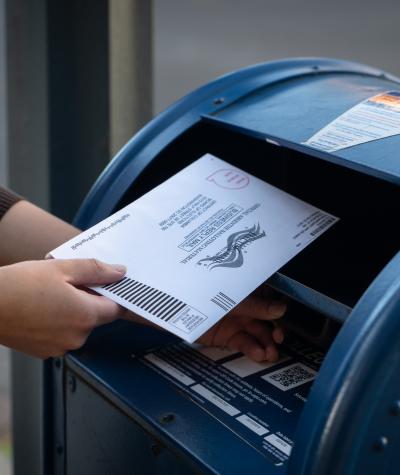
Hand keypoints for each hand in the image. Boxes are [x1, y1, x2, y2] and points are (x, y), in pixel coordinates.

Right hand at [0, 258, 125, 357]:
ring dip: (71, 311)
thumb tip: (120, 273)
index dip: (113, 293)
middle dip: (87, 299)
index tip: (105, 283)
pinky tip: (41, 309)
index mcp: (85, 316)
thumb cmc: (19, 285)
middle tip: (67, 283)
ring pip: (78, 326)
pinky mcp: (45, 352)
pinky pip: (62, 335)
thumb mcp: (61, 268)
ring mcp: (60, 348)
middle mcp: (76, 338)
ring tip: (49, 296)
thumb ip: (95, 270)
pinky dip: (57, 323)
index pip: (116, 308)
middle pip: (96, 317)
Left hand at [198, 291, 285, 361]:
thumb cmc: (204, 294)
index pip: (270, 299)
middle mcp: (246, 306)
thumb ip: (256, 306)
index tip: (284, 318)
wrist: (177, 310)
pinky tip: (259, 354)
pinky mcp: (229, 337)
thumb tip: (282, 309)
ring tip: (270, 354)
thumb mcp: (233, 300)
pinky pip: (245, 343)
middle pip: (268, 319)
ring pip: (258, 333)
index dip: (280, 310)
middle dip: (276, 330)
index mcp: (248, 290)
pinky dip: (253, 349)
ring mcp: (238, 321)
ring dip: (267, 344)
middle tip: (279, 339)